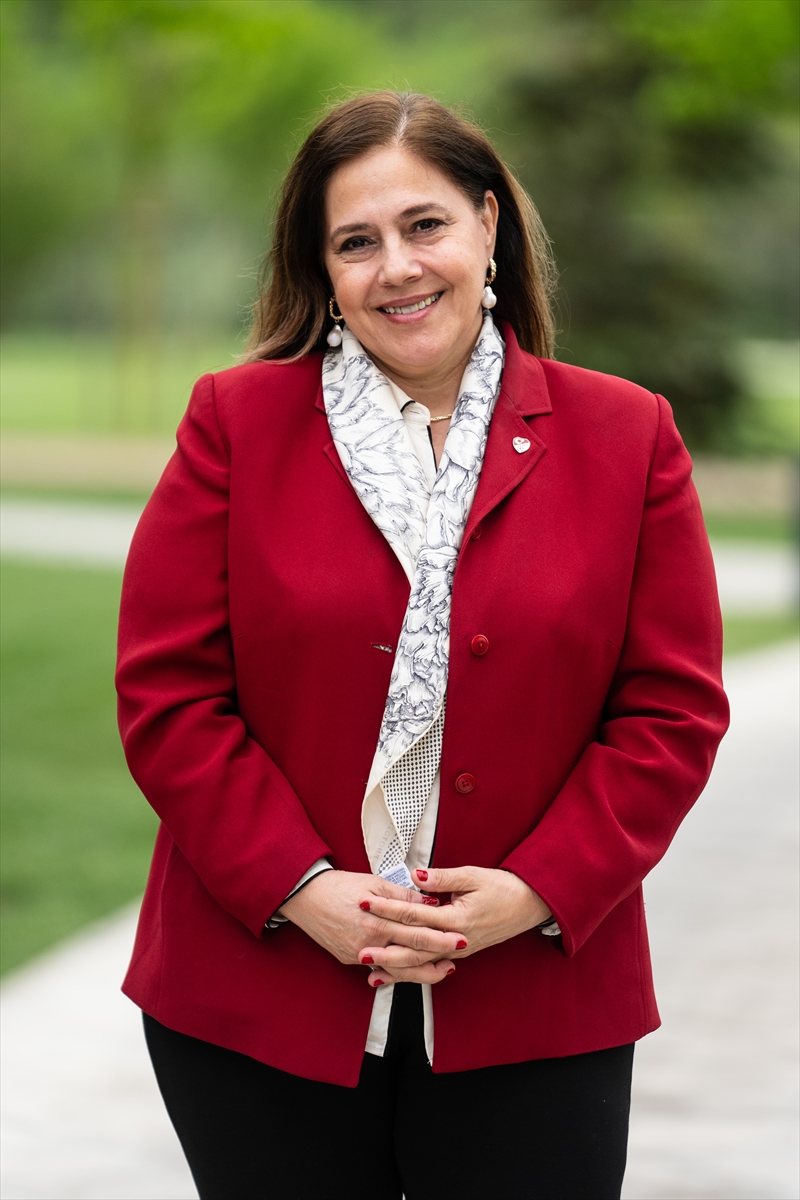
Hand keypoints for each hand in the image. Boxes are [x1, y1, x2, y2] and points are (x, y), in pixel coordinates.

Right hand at [278, 870, 465, 985]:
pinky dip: (398, 972)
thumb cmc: (339, 886)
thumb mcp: (374, 883)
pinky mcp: (350, 959)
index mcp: (378, 921)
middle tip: (459, 953)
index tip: (460, 935)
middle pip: (411, 953)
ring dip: (422, 972)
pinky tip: (413, 971)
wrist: (305, 897)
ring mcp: (359, 954)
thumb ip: (402, 896)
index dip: (441, 935)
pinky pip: (380, 969)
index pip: (417, 931)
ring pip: (398, 969)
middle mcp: (370, 942)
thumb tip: (429, 904)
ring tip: (443, 970)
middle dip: (438, 955)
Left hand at [359, 866, 550, 985]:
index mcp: (457, 918)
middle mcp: (456, 940)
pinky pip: (430, 964)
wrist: (529, 905)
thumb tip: (415, 876)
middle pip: (414, 947)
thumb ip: (442, 878)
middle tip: (358, 948)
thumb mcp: (473, 876)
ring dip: (394, 966)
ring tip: (368, 969)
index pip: (414, 915)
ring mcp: (457, 950)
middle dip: (384, 947)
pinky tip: (392, 973)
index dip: (388, 909)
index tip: (365, 903)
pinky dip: (410, 969)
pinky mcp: (459, 952)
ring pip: (421, 962)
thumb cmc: (503, 888)